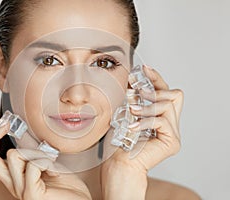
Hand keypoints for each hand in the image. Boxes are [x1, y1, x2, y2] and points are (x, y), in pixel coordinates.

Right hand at [0, 121, 91, 199]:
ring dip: (35, 150)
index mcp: (16, 176)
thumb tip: (29, 133)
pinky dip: (46, 160)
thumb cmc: (67, 187)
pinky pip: (33, 165)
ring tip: (50, 159)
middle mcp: (15, 184)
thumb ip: (36, 153)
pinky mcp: (32, 195)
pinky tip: (54, 170)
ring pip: (14, 156)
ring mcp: (22, 191)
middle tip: (5, 124)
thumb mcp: (49, 163)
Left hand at [101, 66, 183, 198]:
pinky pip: (162, 121)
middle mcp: (170, 124)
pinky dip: (145, 121)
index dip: (157, 78)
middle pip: (175, 95)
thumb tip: (134, 78)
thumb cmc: (119, 141)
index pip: (165, 91)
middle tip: (138, 94)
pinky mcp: (172, 142)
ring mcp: (173, 134)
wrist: (117, 163)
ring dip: (147, 106)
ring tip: (131, 110)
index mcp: (160, 116)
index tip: (144, 68)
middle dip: (155, 91)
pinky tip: (132, 126)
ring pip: (168, 106)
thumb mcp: (126, 113)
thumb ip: (135, 98)